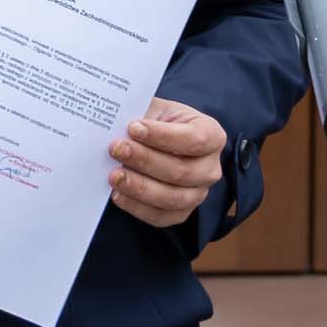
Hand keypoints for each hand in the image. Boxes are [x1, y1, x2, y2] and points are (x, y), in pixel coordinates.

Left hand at [106, 99, 226, 225]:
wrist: (154, 142)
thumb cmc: (157, 123)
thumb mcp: (155, 110)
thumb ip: (142, 116)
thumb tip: (117, 125)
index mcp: (212, 135)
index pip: (194, 139)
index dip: (163, 136)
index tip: (133, 128)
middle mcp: (210, 168)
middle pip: (181, 171)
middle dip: (145, 160)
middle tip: (116, 149)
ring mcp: (198, 193)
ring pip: (172, 198)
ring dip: (140, 187)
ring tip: (114, 175)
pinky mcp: (180, 212)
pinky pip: (161, 216)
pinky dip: (137, 207)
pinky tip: (117, 194)